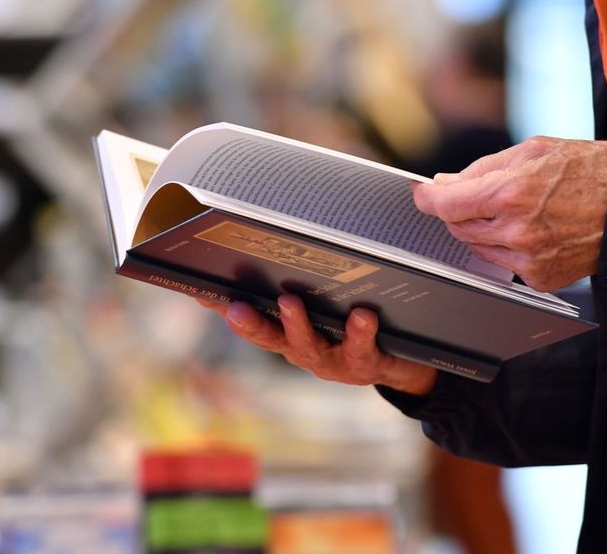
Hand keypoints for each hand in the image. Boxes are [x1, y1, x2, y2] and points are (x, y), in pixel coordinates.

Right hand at [201, 294, 437, 395]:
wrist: (406, 361)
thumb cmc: (355, 322)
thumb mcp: (325, 303)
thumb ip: (294, 282)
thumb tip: (269, 243)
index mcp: (288, 332)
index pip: (248, 318)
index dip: (221, 307)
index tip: (199, 292)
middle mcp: (303, 349)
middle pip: (269, 338)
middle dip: (250, 324)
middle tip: (233, 308)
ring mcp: (333, 360)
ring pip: (309, 346)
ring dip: (297, 326)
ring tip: (290, 302)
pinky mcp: (366, 364)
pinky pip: (362, 350)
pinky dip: (360, 333)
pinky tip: (363, 315)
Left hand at [413, 136, 606, 290]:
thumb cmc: (592, 171)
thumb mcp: (535, 150)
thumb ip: (483, 168)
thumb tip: (445, 183)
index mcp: (511, 192)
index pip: (446, 204)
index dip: (428, 198)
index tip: (422, 193)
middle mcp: (516, 230)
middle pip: (457, 226)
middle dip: (459, 209)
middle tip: (480, 194)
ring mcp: (528, 259)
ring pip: (476, 246)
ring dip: (482, 228)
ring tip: (514, 209)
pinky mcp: (540, 278)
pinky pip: (503, 264)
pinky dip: (506, 247)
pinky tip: (532, 230)